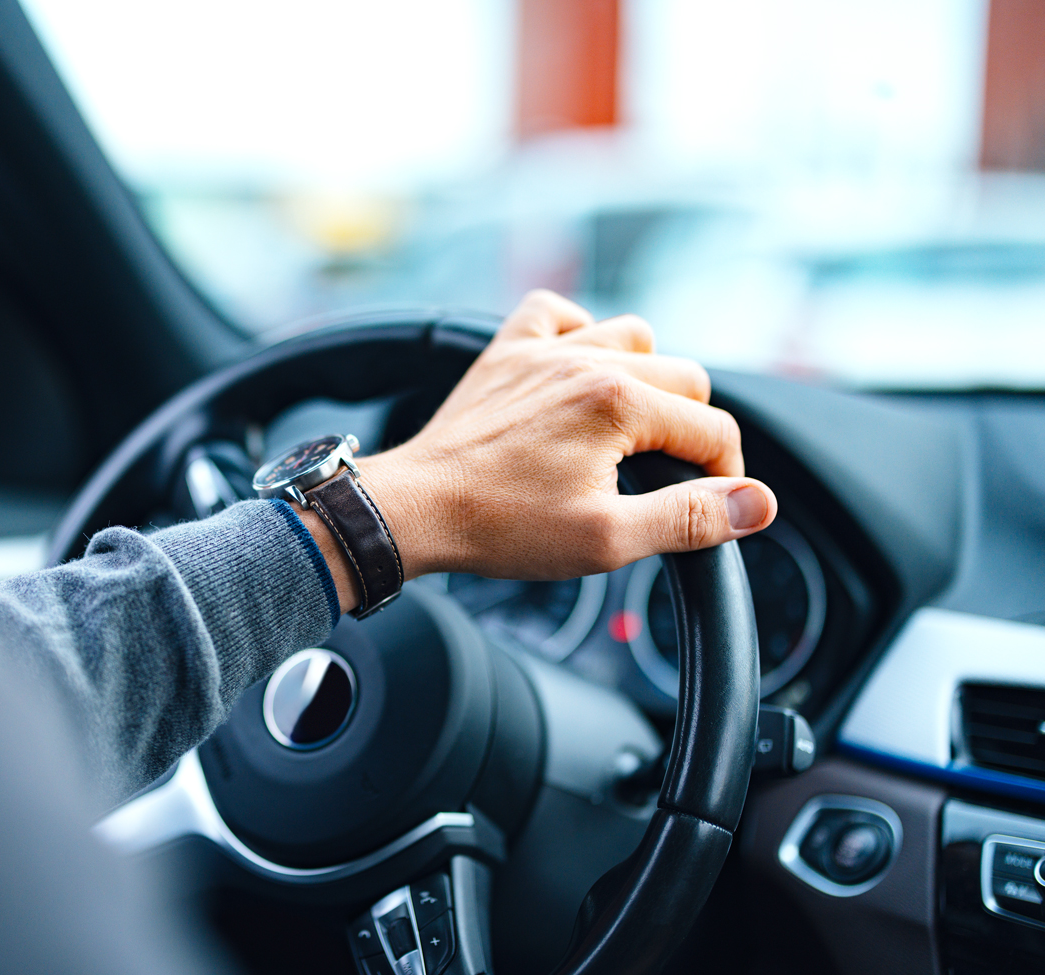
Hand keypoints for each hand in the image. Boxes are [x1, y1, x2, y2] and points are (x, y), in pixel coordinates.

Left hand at [304, 291, 776, 611]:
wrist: (416, 510)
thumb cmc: (502, 526)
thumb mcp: (607, 539)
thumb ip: (689, 517)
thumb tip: (757, 502)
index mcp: (619, 403)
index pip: (712, 429)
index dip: (726, 476)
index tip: (710, 508)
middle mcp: (587, 361)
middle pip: (684, 377)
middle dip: (692, 430)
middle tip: (669, 478)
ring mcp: (543, 351)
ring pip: (632, 336)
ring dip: (646, 377)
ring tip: (630, 430)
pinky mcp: (506, 353)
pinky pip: (555, 312)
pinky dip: (576, 331)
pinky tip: (576, 370)